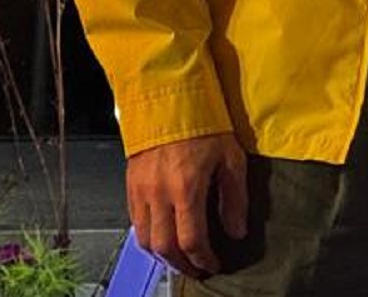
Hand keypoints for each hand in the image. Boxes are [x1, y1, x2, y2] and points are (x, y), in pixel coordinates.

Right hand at [127, 132, 247, 278]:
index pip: (191, 240)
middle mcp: (159, 193)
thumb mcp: (231, 157)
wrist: (170, 97)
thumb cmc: (205, 123)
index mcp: (186, 188)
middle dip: (182, 264)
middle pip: (164, 246)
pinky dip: (148, 236)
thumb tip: (237, 231)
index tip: (213, 264)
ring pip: (145, 239)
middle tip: (197, 268)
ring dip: (163, 254)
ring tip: (180, 256)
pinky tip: (163, 235)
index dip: (203, 259)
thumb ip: (235, 198)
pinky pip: (135, 222)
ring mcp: (141, 190)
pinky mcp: (130, 185)